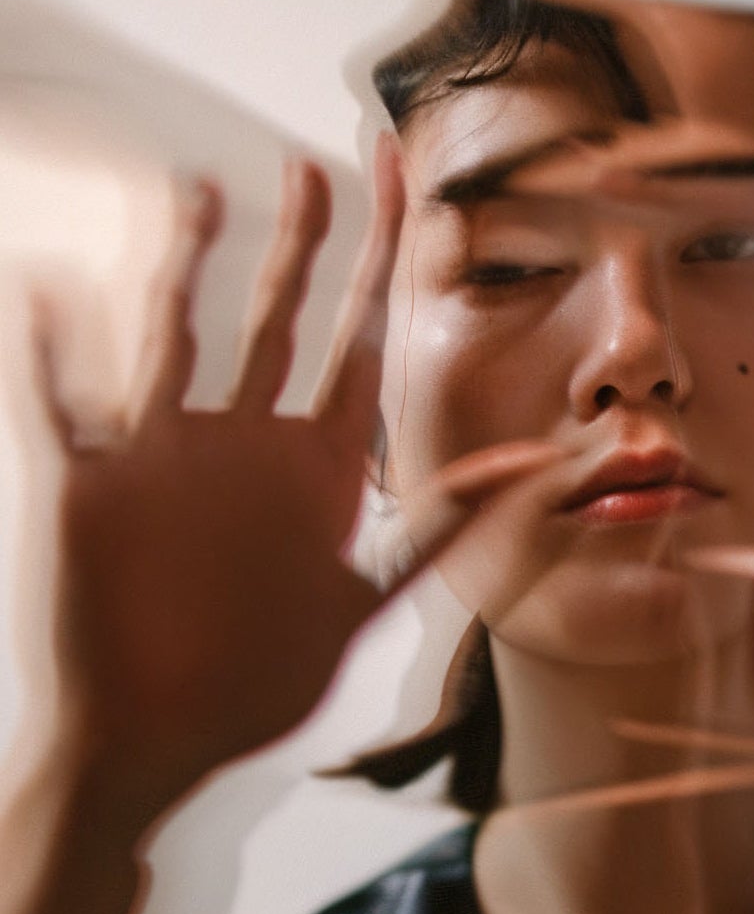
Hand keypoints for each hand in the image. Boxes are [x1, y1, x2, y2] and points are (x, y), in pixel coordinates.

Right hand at [8, 140, 553, 826]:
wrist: (156, 744)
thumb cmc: (256, 682)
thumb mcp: (360, 599)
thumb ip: (441, 525)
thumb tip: (544, 462)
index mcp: (315, 470)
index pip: (365, 344)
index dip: (388, 261)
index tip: (409, 178)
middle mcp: (244, 448)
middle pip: (278, 320)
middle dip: (302, 245)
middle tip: (318, 169)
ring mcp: (164, 459)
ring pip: (174, 335)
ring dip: (185, 265)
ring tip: (200, 193)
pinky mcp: (87, 485)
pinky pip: (59, 402)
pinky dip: (49, 348)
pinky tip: (47, 286)